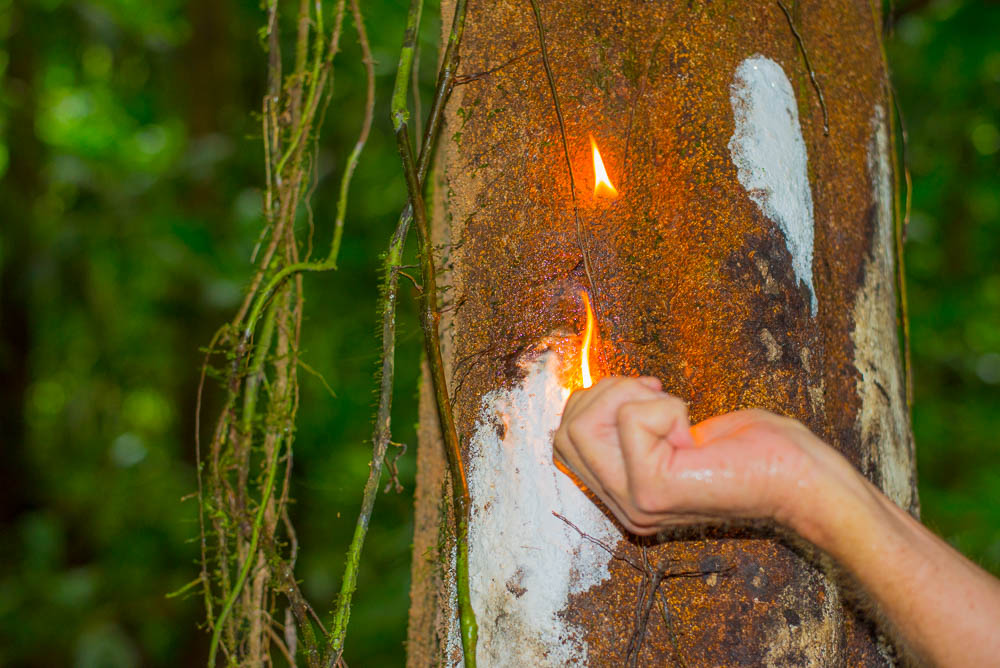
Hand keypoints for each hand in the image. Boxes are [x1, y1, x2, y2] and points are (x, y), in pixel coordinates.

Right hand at [553, 376, 828, 534]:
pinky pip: (631, 417)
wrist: (801, 479)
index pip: (562, 440)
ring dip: (633, 396)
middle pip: (565, 430)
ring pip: (583, 424)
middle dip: (608, 392)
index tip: (647, 394)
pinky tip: (695, 433)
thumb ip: (624, 424)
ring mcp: (633, 503)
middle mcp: (621, 506)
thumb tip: (588, 392)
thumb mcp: (671, 431)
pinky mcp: (652, 489)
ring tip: (676, 413)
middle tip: (659, 398)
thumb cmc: (753, 448)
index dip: (596, 401)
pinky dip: (666, 405)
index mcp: (622, 496)